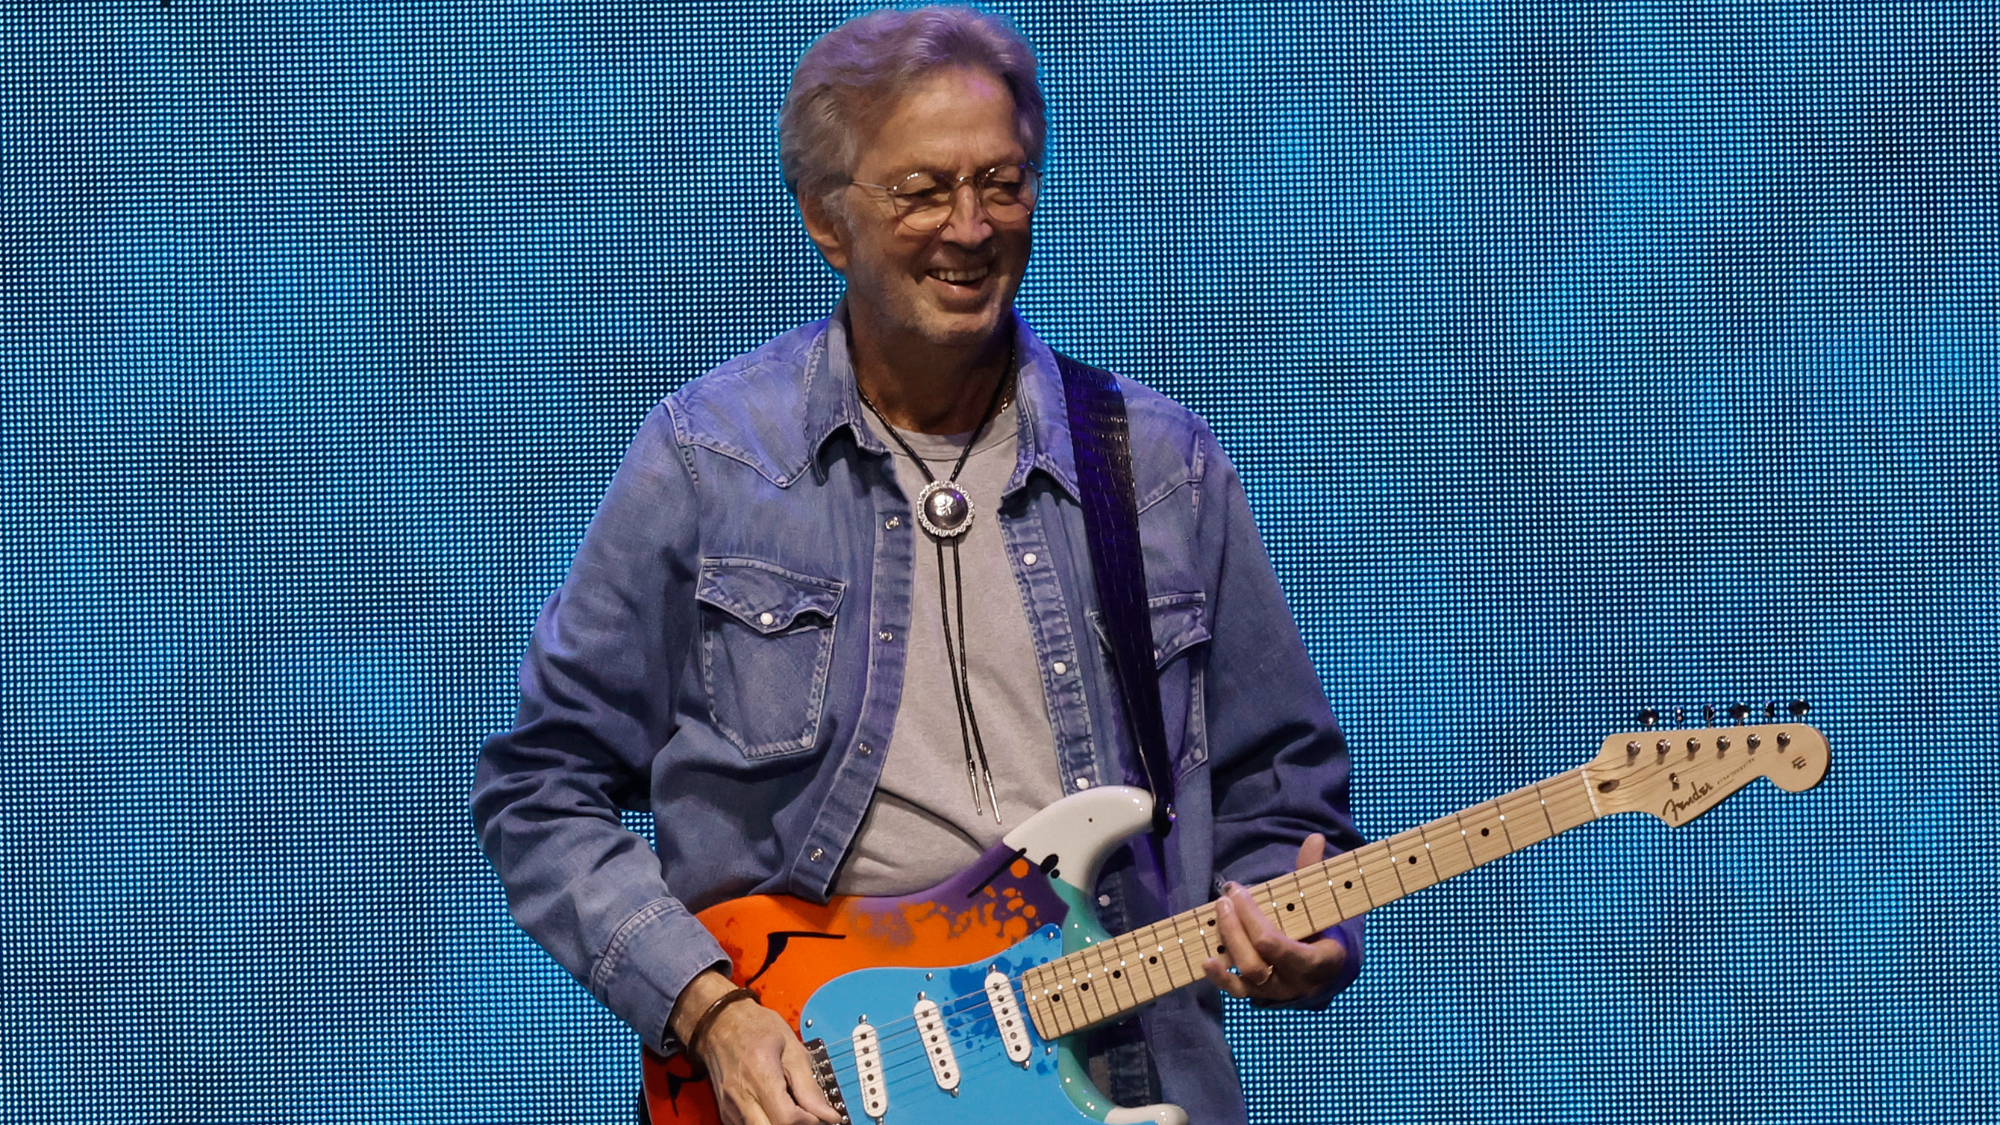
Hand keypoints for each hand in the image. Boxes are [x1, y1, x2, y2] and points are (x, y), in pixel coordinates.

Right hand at [671, 972, 843, 1124]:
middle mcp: (741, 1096)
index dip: (810, 1121)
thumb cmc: (757, 1028)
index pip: (787, 1118)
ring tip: (793, 1111)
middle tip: (808, 1117)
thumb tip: (828, 1114)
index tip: (822, 1114)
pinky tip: (776, 1110)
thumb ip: (809, 1086)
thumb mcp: (792, 1048)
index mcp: (761, 1075)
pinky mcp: (727, 1113)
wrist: (721, 1022)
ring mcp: (731, 1108)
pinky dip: (768, 1123)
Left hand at [1200, 833, 1348, 1003]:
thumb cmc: (1320, 928)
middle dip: (1237, 927)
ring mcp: (1277, 991)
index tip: (1239, 890)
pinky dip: (1220, 978)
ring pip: (1248, 974)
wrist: (1325, 968)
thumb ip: (1313, 873)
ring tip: (1218, 913)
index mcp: (1320, 960)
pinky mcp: (1259, 995)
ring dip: (1229, 942)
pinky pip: (1238, 991)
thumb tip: (1314, 837)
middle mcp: (1297, 982)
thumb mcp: (1319, 903)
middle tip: (1225, 897)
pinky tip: (1206, 960)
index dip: (1254, 919)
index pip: (1283, 948)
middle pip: (1260, 960)